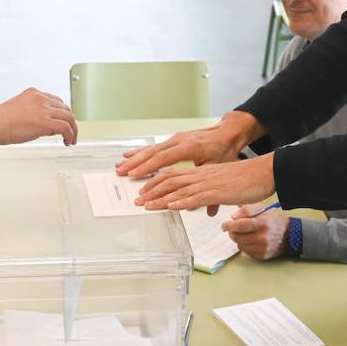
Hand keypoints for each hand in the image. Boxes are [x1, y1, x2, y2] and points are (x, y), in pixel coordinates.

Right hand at [0, 87, 77, 146]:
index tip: (62, 121)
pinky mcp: (46, 122)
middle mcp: (41, 98)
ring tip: (71, 139)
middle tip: (70, 132)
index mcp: (33, 94)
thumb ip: (31, 114)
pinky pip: (66, 127)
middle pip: (65, 108)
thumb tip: (42, 126)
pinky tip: (67, 141)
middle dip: (69, 121)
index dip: (61, 113)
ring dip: (73, 129)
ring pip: (69, 117)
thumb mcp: (18, 111)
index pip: (55, 101)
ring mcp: (44, 109)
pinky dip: (70, 135)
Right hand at [115, 111, 260, 178]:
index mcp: (189, 147)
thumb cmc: (223, 150)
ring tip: (120, 167)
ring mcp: (174, 139)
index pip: (164, 158)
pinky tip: (128, 155)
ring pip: (150, 149)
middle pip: (153, 153)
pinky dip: (140, 151)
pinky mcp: (173, 140)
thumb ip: (212, 191)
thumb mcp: (219, 169)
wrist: (226, 133)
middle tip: (122, 173)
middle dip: (136, 164)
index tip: (135, 175)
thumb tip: (210, 212)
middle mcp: (179, 141)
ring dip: (134, 159)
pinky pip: (153, 147)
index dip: (148, 167)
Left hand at [135, 153, 274, 213]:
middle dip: (151, 191)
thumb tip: (203, 206)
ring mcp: (208, 183)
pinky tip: (172, 207)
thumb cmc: (246, 179)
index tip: (144, 192)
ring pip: (179, 189)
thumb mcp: (222, 186)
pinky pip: (197, 197)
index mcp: (201, 173)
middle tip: (137, 201)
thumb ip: (210, 194)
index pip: (173, 176)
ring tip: (146, 205)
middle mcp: (201, 176)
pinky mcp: (218, 192)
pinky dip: (182, 202)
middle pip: (170, 180)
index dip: (156, 183)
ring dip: (161, 198)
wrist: (264, 172)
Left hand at [223, 206, 288, 259]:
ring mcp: (263, 248)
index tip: (225, 225)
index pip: (241, 225)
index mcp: (263, 223)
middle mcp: (263, 237)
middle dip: (232, 232)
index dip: (230, 225)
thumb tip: (233, 217)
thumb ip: (247, 210)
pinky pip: (246, 252)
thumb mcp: (263, 208)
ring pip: (240, 245)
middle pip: (238, 237)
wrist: (289, 235)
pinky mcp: (262, 256)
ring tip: (243, 234)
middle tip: (233, 228)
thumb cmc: (274, 220)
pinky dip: (245, 246)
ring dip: (238, 239)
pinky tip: (250, 240)